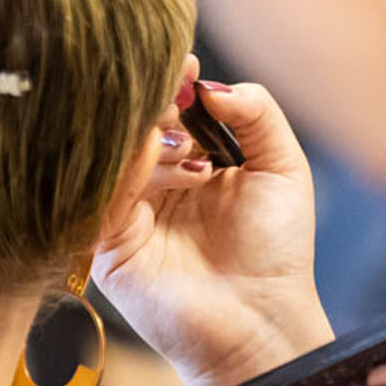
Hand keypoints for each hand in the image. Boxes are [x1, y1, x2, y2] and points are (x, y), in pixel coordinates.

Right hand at [95, 62, 332, 385]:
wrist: (263, 321)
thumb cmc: (277, 252)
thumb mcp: (283, 165)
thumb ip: (256, 111)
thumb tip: (208, 82)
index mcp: (189, 163)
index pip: (166, 109)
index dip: (174, 84)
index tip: (187, 64)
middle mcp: (152, 183)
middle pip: (134, 124)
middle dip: (156, 103)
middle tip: (179, 94)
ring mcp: (126, 212)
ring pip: (116, 151)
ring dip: (151, 134)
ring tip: (193, 147)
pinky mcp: (106, 243)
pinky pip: (103, 191)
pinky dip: (135, 165)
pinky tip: (172, 159)